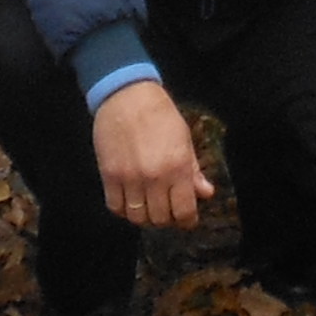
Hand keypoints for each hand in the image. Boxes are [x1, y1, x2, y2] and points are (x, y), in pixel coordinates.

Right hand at [93, 79, 212, 228]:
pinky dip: (124, 210)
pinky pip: (116, 207)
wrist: (126, 95)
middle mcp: (154, 177)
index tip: (187, 219)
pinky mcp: (109, 176)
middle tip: (167, 209)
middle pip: (161, 219)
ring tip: (148, 206)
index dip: (187, 220)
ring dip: (145, 216)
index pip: (184, 211)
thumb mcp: (184, 138)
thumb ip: (194, 170)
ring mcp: (130, 178)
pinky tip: (130, 200)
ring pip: (138, 218)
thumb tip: (206, 193)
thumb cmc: (161, 114)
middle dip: (167, 219)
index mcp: (178, 167)